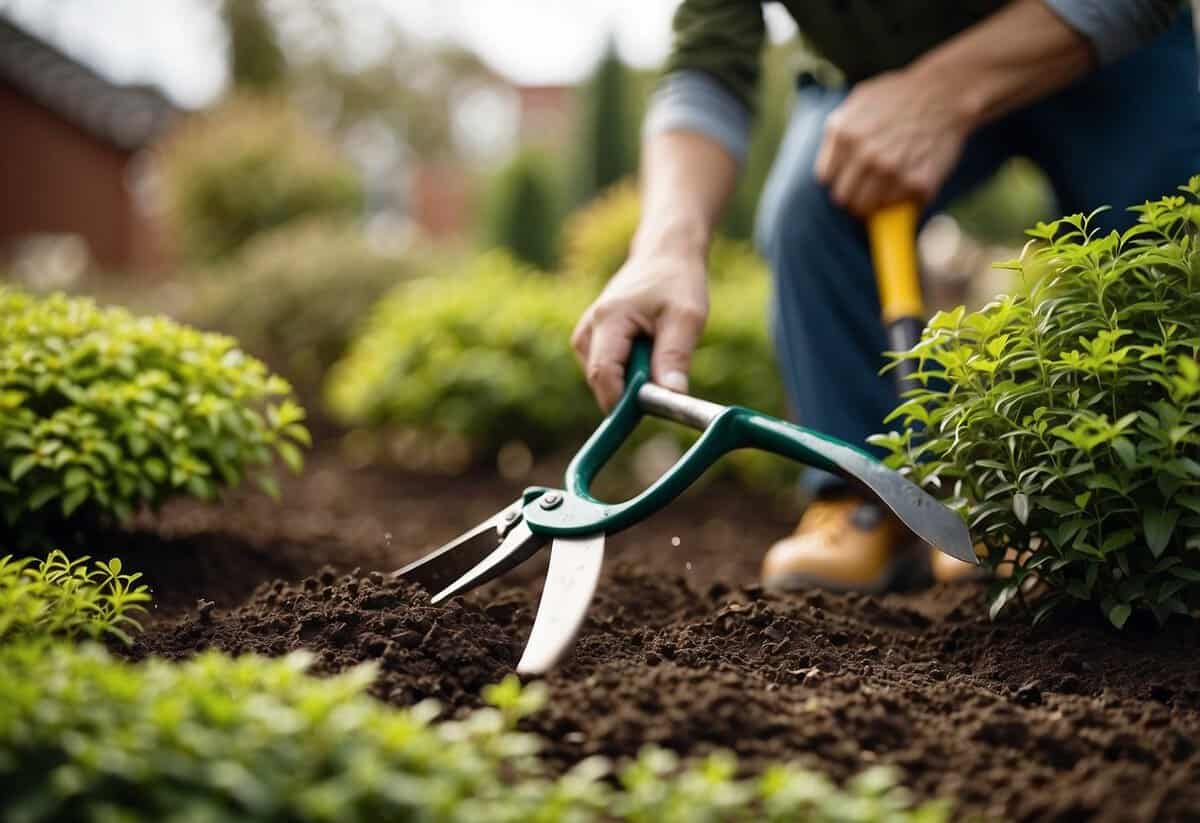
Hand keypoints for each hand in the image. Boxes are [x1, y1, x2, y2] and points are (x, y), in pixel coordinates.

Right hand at [571, 251, 708, 410]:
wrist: (663, 255)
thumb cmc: (677, 282)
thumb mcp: (686, 318)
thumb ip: (675, 357)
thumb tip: (672, 397)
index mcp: (608, 319)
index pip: (603, 374)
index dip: (622, 402)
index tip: (649, 412)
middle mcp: (588, 328)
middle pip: (600, 381)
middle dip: (629, 392)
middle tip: (663, 380)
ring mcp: (585, 334)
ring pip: (603, 379)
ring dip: (630, 379)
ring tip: (656, 351)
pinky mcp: (591, 340)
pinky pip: (606, 370)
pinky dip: (627, 371)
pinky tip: (645, 350)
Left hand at [814, 67, 971, 217]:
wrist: (946, 92)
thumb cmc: (899, 96)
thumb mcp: (857, 102)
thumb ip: (837, 132)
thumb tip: (828, 168)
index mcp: (845, 135)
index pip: (826, 178)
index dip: (838, 177)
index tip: (850, 174)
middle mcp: (865, 156)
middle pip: (844, 198)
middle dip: (853, 193)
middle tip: (867, 185)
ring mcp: (891, 172)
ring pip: (867, 209)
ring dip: (875, 201)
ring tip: (887, 183)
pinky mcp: (917, 184)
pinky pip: (898, 206)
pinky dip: (901, 198)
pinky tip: (909, 176)